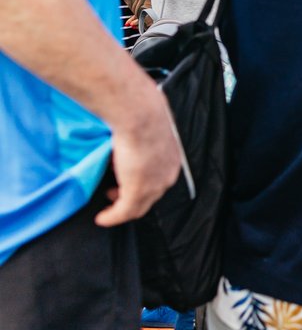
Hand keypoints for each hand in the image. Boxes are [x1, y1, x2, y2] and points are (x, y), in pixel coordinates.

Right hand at [94, 90, 182, 226]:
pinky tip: (102, 218)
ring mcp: (155, 184)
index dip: (141, 182)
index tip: (125, 181)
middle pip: (149, 195)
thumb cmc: (141, 111)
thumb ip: (141, 134)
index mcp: (171, 158)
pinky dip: (112, 218)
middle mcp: (167, 173)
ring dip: (121, 208)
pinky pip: (124, 212)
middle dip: (131, 195)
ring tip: (108, 203)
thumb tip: (127, 134)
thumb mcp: (146, 126)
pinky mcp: (138, 191)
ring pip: (137, 205)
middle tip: (114, 193)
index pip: (157, 178)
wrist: (139, 113)